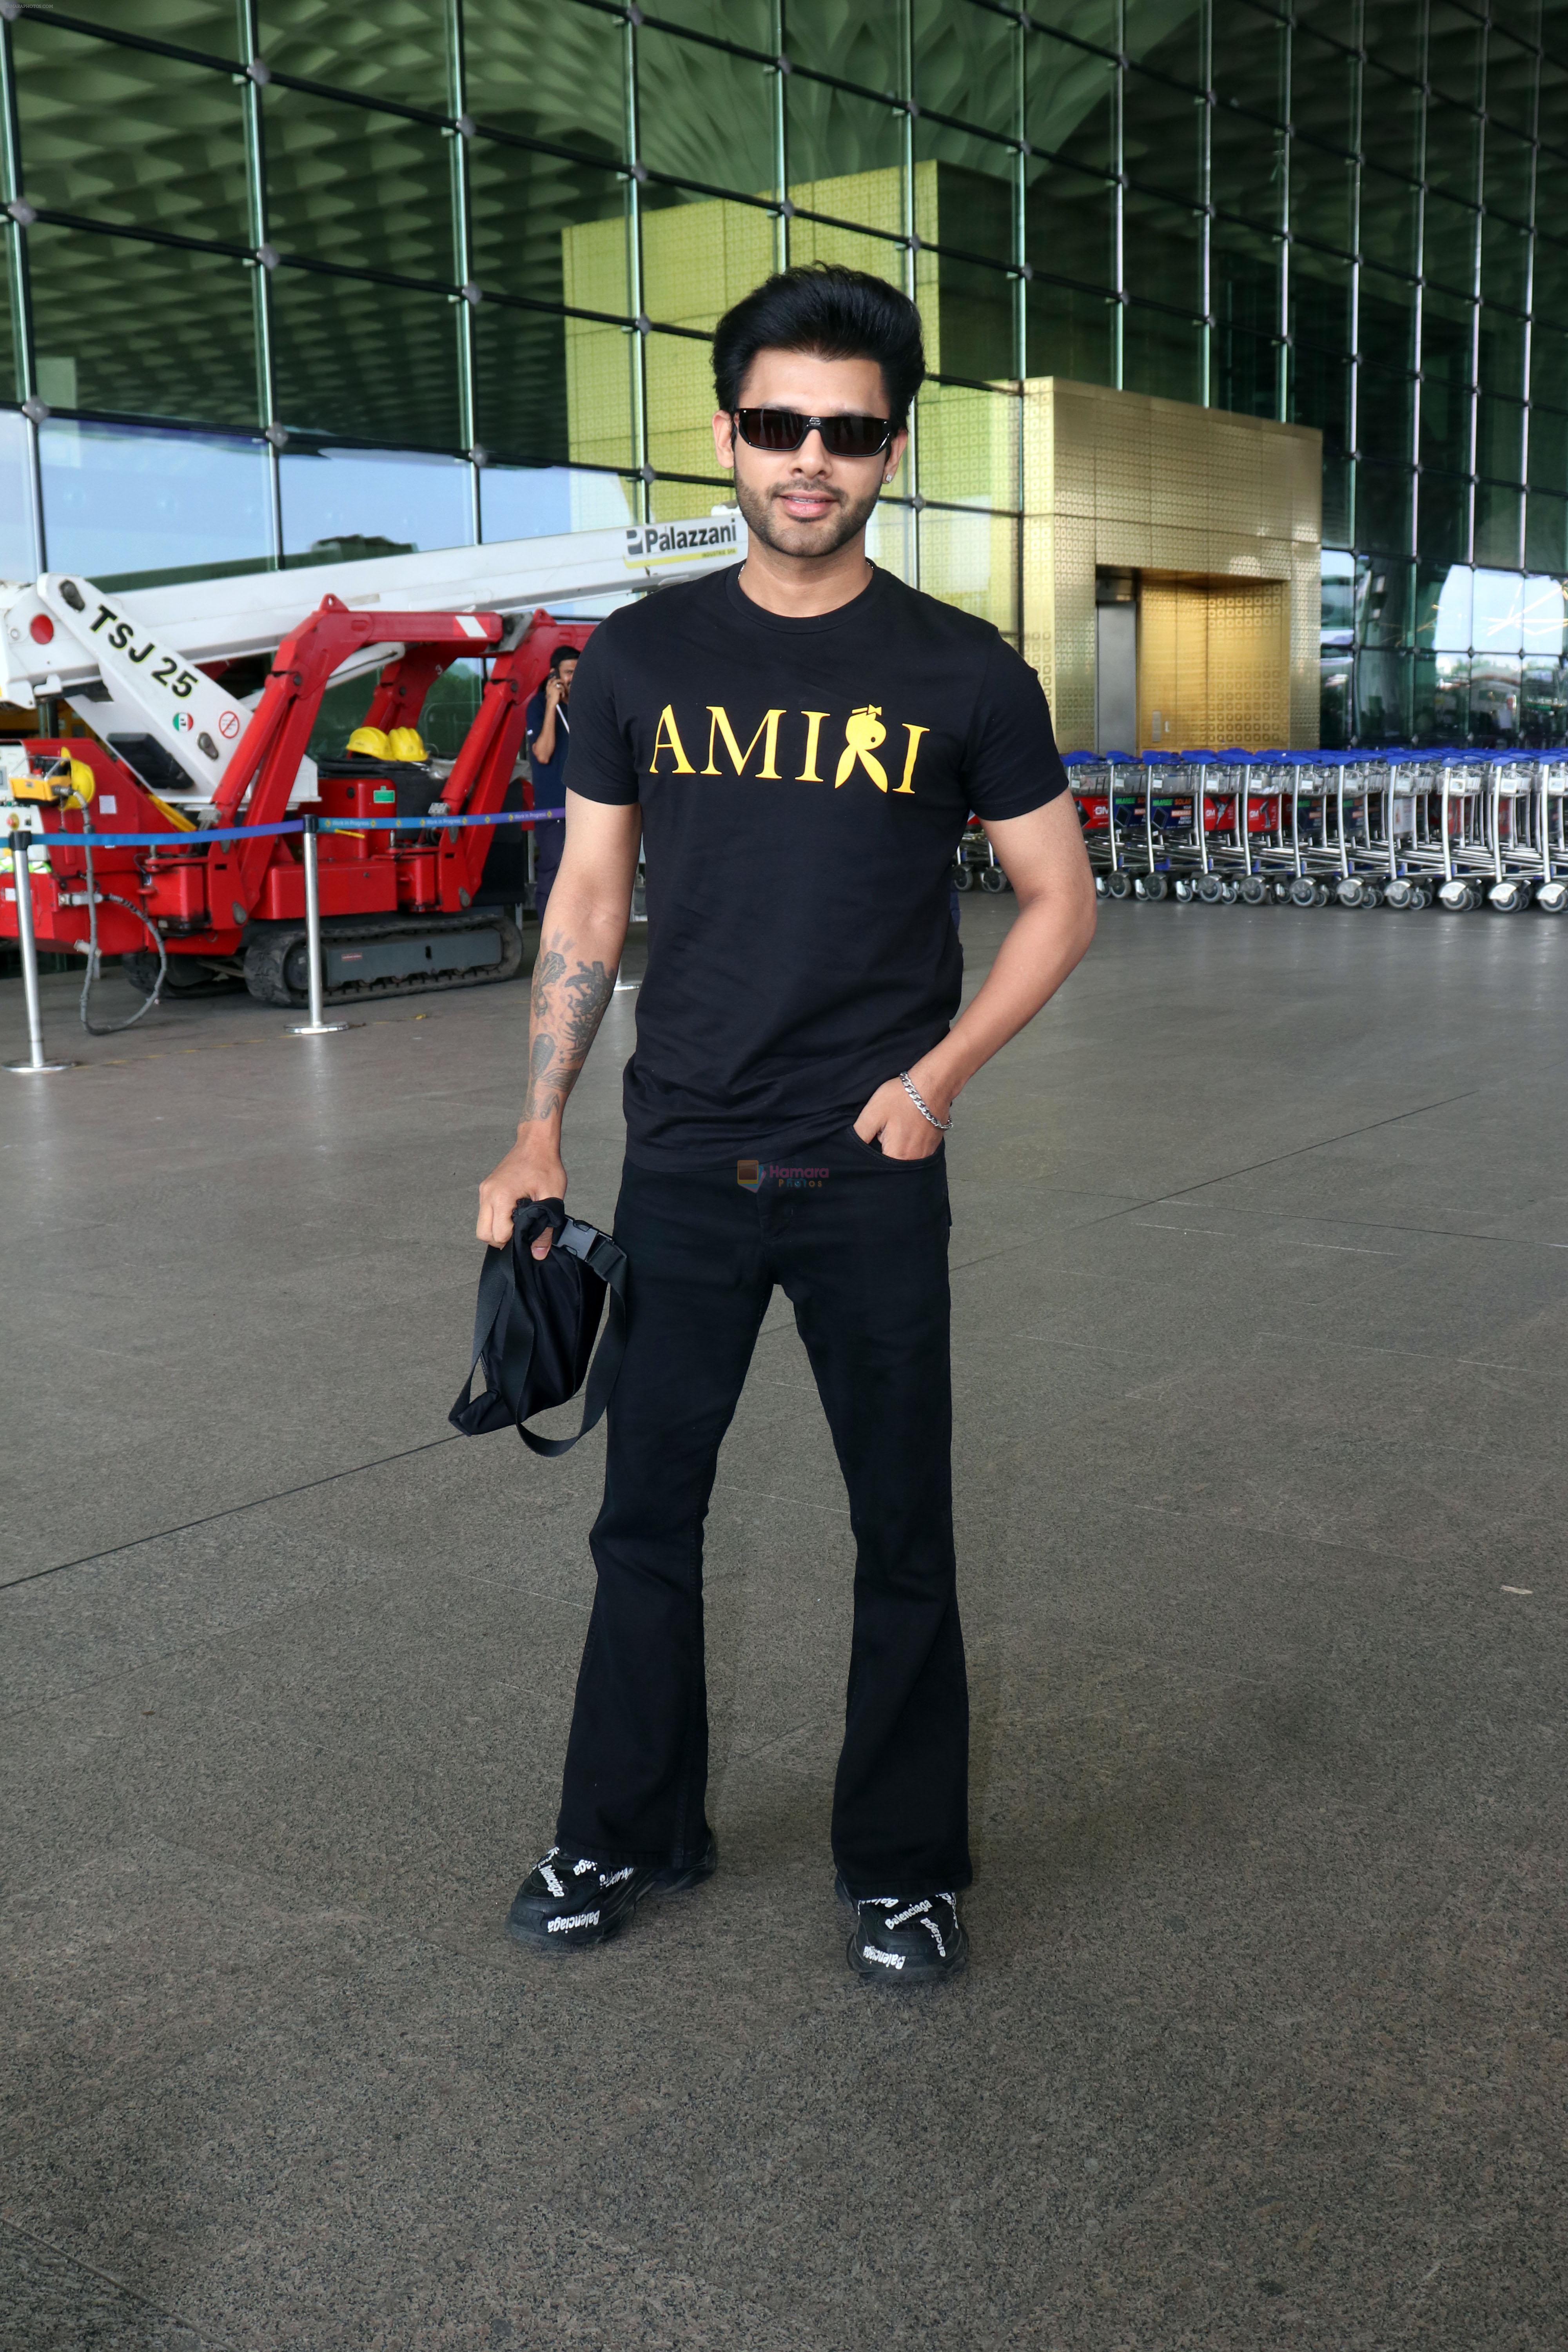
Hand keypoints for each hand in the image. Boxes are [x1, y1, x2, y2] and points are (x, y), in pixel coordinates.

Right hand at [476, 1132, 566, 1253]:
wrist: (536, 1142)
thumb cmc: (545, 1165)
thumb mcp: (552, 1198)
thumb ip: (545, 1229)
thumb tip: (539, 1254)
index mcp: (501, 1196)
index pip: (498, 1234)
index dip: (514, 1240)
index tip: (528, 1232)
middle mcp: (487, 1194)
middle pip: (483, 1234)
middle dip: (501, 1240)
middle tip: (521, 1233)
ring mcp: (484, 1190)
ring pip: (482, 1224)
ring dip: (497, 1229)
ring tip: (518, 1221)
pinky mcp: (486, 1188)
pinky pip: (485, 1212)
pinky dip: (496, 1218)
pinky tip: (513, 1212)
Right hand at [544, 675, 563, 706]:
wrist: (550, 703)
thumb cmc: (550, 700)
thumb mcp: (550, 694)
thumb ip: (552, 690)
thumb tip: (556, 687)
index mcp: (547, 687)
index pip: (549, 681)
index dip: (552, 678)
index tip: (555, 677)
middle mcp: (550, 686)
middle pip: (555, 680)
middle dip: (560, 680)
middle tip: (563, 681)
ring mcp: (554, 688)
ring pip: (560, 686)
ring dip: (562, 690)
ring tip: (562, 694)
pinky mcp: (557, 690)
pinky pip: (562, 690)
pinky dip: (563, 694)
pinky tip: (562, 697)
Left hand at [852, 1075, 946, 1160]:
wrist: (934, 1083)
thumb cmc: (903, 1096)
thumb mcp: (872, 1113)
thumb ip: (860, 1135)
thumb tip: (851, 1149)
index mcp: (897, 1155)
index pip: (878, 1167)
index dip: (873, 1151)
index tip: (877, 1134)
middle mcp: (915, 1159)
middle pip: (892, 1162)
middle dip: (886, 1147)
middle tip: (889, 1127)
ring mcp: (927, 1153)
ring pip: (905, 1156)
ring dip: (899, 1144)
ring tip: (900, 1125)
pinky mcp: (934, 1145)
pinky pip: (917, 1150)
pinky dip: (911, 1140)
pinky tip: (910, 1126)